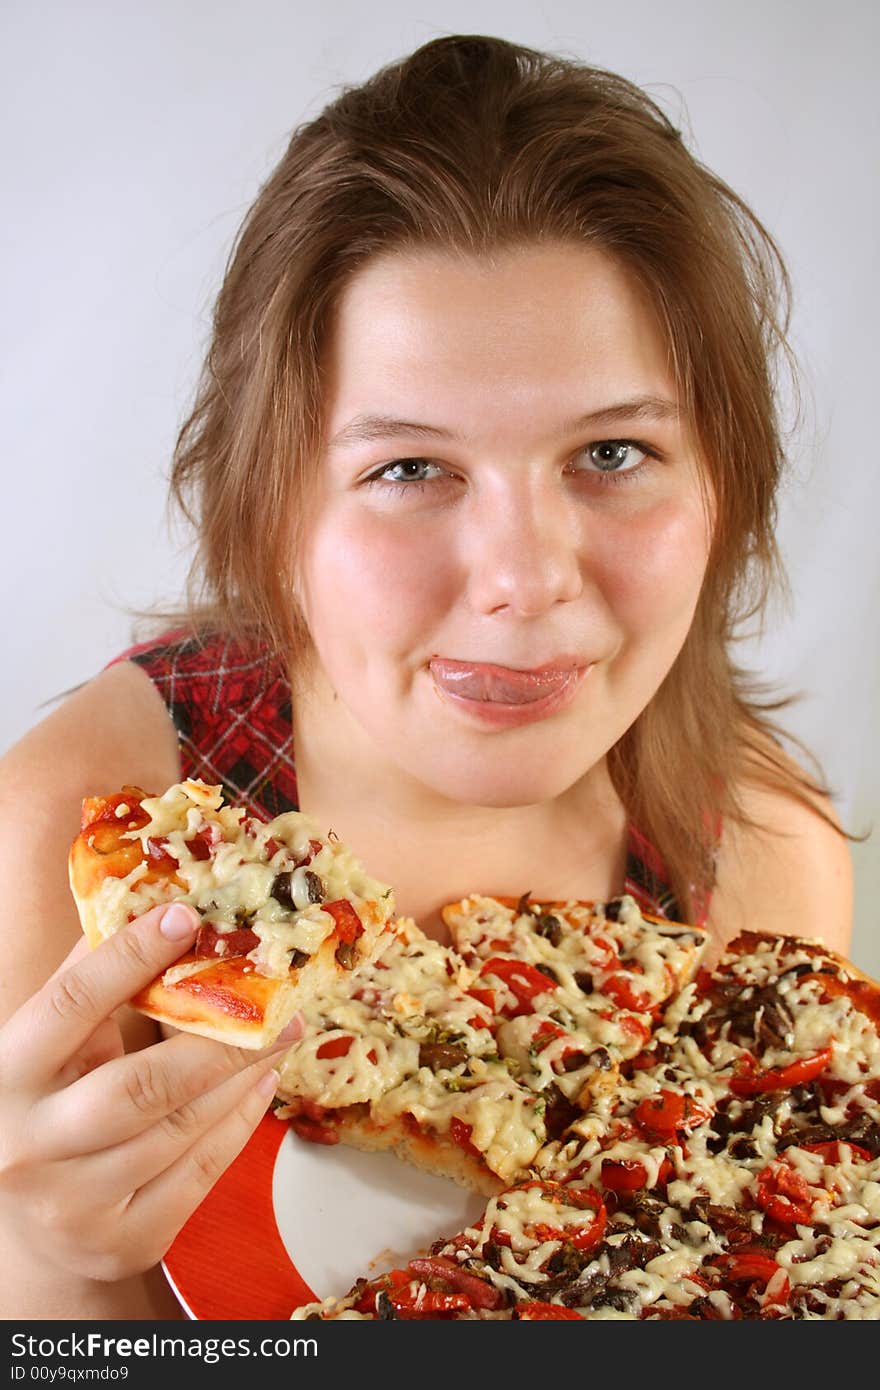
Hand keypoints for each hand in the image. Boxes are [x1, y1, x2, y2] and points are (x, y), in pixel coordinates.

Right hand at [0, 902, 302, 1281]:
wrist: (33, 1226)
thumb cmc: (49, 1104)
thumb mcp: (50, 1044)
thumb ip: (90, 983)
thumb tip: (154, 902)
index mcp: (9, 1074)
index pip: (71, 1005)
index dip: (129, 958)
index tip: (186, 916)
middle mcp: (33, 1143)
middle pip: (141, 1086)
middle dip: (218, 1041)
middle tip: (278, 1000)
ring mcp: (75, 1202)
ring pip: (181, 1128)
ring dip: (243, 1074)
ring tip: (282, 1032)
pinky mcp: (124, 1239)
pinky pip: (200, 1171)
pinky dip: (240, 1121)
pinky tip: (262, 1084)